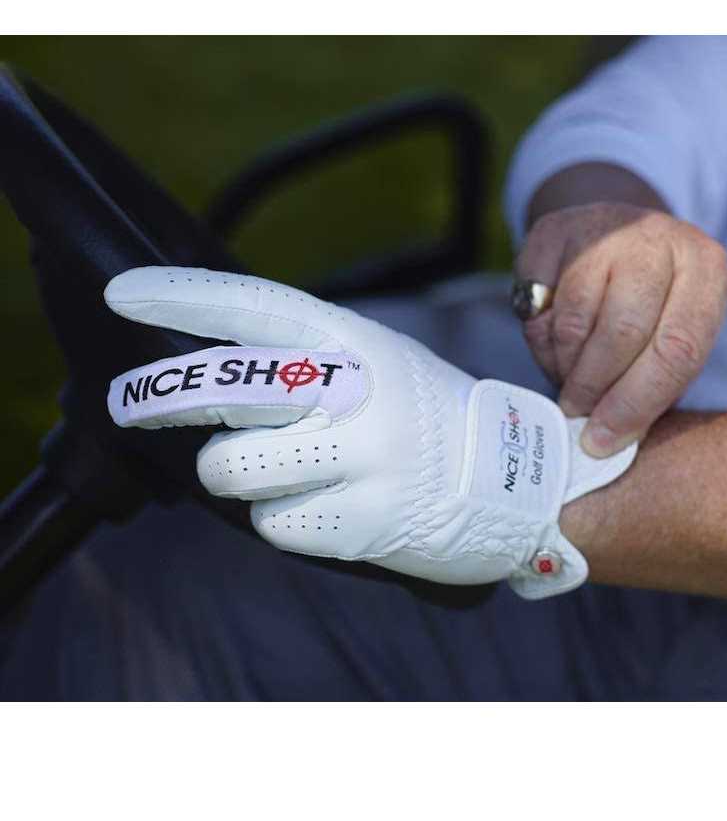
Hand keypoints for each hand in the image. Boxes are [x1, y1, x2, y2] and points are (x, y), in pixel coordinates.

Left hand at [104, 267, 636, 599]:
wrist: (511, 478)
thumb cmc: (423, 415)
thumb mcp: (375, 362)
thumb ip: (302, 361)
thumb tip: (203, 371)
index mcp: (356, 342)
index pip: (256, 309)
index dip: (183, 298)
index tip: (122, 295)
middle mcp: (357, 393)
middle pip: (223, 389)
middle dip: (156, 399)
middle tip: (129, 404)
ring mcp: (362, 458)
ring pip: (230, 468)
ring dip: (234, 474)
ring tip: (277, 471)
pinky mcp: (364, 522)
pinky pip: (269, 525)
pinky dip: (279, 519)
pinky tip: (320, 506)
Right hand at [517, 200, 726, 457]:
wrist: (613, 235)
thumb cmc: (652, 305)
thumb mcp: (674, 336)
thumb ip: (656, 386)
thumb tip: (612, 441)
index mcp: (707, 268)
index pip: (678, 348)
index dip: (638, 402)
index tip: (605, 439)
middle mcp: (658, 238)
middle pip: (622, 333)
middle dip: (595, 388)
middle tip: (579, 414)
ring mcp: (603, 228)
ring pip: (574, 322)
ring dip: (565, 366)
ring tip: (570, 377)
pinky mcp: (552, 231)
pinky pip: (536, 305)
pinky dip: (540, 337)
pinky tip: (554, 342)